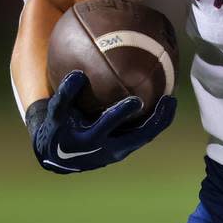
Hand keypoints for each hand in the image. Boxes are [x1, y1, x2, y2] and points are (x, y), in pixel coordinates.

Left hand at [26, 71, 176, 173]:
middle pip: (126, 138)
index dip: (162, 119)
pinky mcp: (55, 128)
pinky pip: (61, 108)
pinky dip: (70, 92)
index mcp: (118, 148)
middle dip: (138, 122)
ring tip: (121, 94)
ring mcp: (78, 142)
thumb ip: (130, 111)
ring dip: (110, 114)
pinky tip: (77, 75)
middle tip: (139, 101)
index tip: (171, 99)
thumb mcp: (110, 128)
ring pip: (97, 129)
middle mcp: (100, 149)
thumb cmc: (91, 131)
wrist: (51, 150)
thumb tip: (157, 71)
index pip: (146, 135)